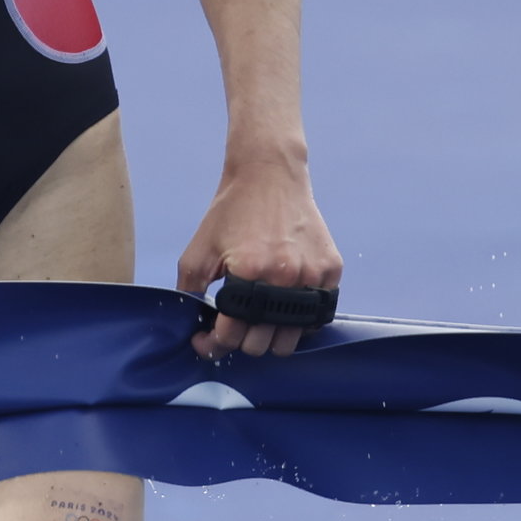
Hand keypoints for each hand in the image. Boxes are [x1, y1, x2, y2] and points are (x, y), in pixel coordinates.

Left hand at [175, 141, 340, 358]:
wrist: (270, 175)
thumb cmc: (232, 212)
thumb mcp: (198, 250)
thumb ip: (189, 291)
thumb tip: (193, 328)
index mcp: (249, 272)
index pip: (230, 335)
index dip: (212, 345)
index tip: (205, 341)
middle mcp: (285, 277)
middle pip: (260, 345)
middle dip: (239, 340)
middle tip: (232, 324)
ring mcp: (312, 276)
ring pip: (290, 340)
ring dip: (269, 336)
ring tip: (257, 318)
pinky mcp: (331, 271)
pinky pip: (314, 317)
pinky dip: (297, 319)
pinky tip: (281, 303)